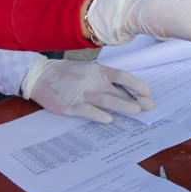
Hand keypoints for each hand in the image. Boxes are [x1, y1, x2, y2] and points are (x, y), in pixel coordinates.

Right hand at [20, 55, 154, 123]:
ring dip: (122, 105)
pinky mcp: (70, 106)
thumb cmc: (66, 74)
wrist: (40, 76)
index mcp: (97, 71)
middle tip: (150, 106)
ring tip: (136, 111)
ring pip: (105, 100)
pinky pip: (87, 111)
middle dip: (135, 99)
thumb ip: (103, 81)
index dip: (135, 83)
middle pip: (117, 91)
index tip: (148, 92)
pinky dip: (98, 115)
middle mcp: (91, 81)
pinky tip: (109, 120)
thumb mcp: (87, 72)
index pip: (121, 76)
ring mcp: (81, 93)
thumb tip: (123, 93)